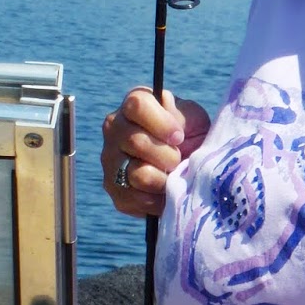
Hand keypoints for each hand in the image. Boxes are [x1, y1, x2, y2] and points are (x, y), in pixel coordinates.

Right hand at [102, 87, 210, 216]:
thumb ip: (181, 114)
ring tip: (172, 175)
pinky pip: (137, 199)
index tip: (180, 136)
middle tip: (179, 159)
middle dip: (168, 155)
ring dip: (165, 179)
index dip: (163, 124)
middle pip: (136, 142)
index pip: (137, 105)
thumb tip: (168, 112)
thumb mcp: (194, 121)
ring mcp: (110, 160)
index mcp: (134, 105)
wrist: (192, 171)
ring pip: (138, 173)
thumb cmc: (193, 139)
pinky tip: (165, 191)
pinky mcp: (114, 190)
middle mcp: (114, 128)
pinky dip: (159, 199)